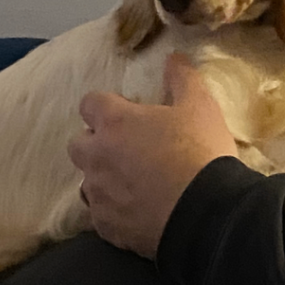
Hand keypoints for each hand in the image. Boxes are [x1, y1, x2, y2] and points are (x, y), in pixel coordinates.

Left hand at [68, 53, 237, 258]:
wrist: (207, 215)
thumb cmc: (200, 153)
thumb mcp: (201, 107)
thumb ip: (182, 79)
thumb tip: (173, 57)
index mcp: (115, 122)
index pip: (89, 103)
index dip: (105, 106)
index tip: (125, 111)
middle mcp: (97, 156)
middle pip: (78, 143)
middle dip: (95, 143)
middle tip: (126, 147)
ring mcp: (99, 194)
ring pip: (86, 181)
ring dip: (102, 178)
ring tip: (132, 183)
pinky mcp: (106, 226)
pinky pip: (99, 214)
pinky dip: (113, 210)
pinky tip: (136, 212)